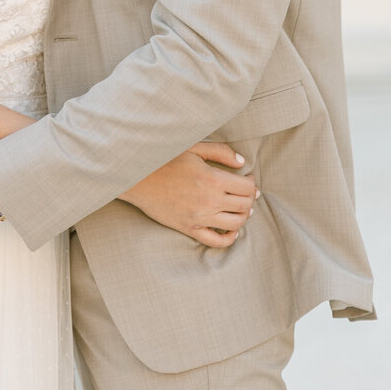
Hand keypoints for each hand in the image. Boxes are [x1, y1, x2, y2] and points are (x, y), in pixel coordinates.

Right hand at [120, 142, 258, 248]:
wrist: (138, 177)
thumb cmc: (166, 158)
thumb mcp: (194, 148)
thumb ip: (220, 152)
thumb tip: (242, 161)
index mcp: (212, 179)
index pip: (246, 187)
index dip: (252, 183)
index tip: (248, 178)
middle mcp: (210, 201)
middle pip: (244, 205)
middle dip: (250, 199)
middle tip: (248, 193)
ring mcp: (200, 217)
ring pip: (235, 224)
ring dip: (244, 216)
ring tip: (242, 208)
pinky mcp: (190, 229)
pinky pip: (217, 241)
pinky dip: (229, 238)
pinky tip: (232, 230)